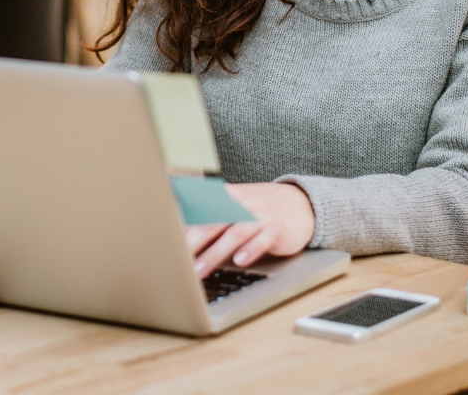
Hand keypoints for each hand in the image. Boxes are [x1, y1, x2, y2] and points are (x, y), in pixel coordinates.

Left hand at [185, 182, 314, 278]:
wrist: (302, 204)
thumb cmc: (260, 209)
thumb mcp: (236, 206)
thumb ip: (211, 217)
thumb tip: (180, 234)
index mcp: (227, 196)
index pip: (200, 210)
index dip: (182, 226)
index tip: (164, 241)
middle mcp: (242, 203)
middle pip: (213, 222)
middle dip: (192, 242)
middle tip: (175, 260)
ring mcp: (261, 215)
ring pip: (234, 233)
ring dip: (214, 253)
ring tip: (198, 270)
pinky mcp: (278, 228)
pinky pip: (263, 239)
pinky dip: (251, 249)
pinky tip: (240, 261)